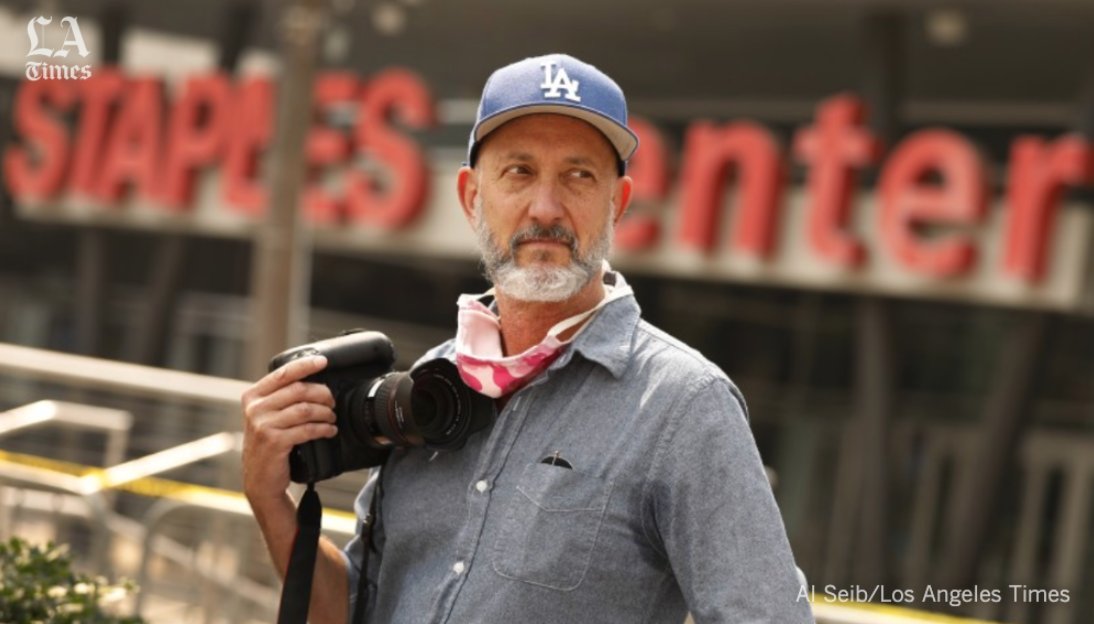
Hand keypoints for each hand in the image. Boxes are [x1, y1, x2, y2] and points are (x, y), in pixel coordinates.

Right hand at [241, 355, 335, 503]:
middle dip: (322, 393)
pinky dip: (324, 428)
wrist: (260, 478)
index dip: (305, 365)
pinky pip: (307, 429)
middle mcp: (255, 408)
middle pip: (299, 390)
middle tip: (332, 401)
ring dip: (325, 412)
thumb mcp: (266, 416)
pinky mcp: (275, 441)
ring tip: (331, 417)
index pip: (283, 373)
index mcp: (253, 396)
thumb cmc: (268, 444)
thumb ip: (280, 398)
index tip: (323, 361)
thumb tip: (311, 379)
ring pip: (305, 409)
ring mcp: (263, 425)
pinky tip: (329, 430)